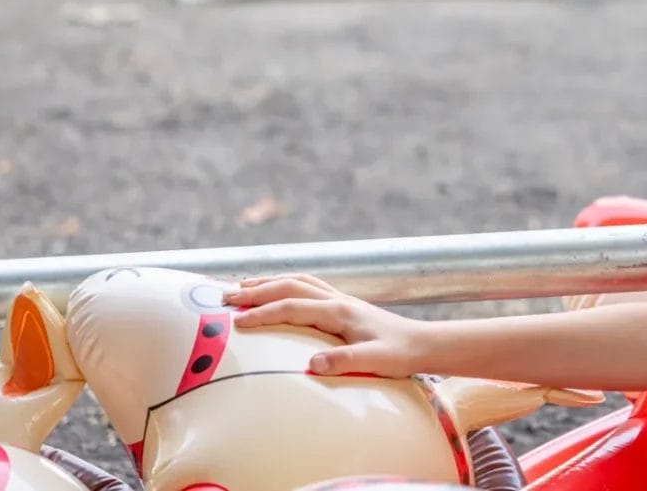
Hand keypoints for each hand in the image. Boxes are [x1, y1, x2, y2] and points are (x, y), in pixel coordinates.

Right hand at [225, 273, 427, 376]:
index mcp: (340, 311)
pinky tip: (275, 291)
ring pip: (296, 281)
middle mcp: (337, 299)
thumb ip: (345, 361)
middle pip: (289, 286)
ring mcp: (340, 299)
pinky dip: (284, 285)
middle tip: (223, 296)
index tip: (236, 321)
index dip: (263, 313)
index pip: (292, 306)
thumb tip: (311, 365)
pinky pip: (306, 287)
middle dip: (255, 290)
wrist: (422, 343)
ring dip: (267, 282)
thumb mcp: (375, 362)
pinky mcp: (342, 304)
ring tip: (238, 286)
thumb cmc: (399, 354)